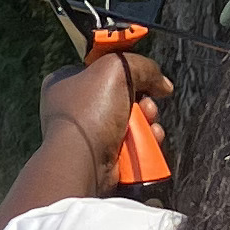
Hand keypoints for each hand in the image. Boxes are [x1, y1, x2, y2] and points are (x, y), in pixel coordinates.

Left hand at [40, 41, 172, 187]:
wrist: (83, 163)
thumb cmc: (90, 112)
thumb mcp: (117, 69)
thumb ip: (143, 66)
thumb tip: (163, 85)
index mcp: (66, 82)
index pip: (103, 69)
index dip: (126, 72)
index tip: (142, 78)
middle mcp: (74, 108)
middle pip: (122, 96)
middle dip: (143, 101)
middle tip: (146, 107)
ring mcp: (89, 133)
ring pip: (131, 121)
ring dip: (147, 122)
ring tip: (148, 124)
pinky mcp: (104, 156)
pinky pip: (133, 143)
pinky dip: (145, 142)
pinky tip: (150, 140)